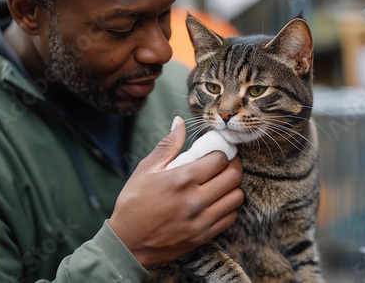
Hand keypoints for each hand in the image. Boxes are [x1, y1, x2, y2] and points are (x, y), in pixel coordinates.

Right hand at [108, 117, 243, 269]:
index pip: (219, 159)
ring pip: (236, 198)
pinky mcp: (204, 236)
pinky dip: (228, 207)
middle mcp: (195, 200)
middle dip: (232, 166)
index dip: (221, 152)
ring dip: (232, 187)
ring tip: (221, 184)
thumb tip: (179, 122)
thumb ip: (168, 145)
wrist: (127, 243)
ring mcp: (202, 220)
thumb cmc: (133, 203)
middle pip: (233, 177)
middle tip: (224, 164)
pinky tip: (217, 202)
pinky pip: (230, 217)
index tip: (217, 152)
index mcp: (181, 179)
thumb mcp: (146, 170)